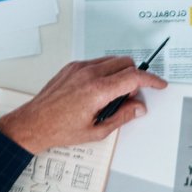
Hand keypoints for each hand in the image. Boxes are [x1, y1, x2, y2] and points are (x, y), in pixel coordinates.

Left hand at [0, 57, 167, 153]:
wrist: (33, 124)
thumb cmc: (60, 129)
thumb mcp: (97, 130)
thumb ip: (122, 116)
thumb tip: (138, 107)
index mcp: (97, 91)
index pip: (134, 77)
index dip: (151, 80)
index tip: (159, 84)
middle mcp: (89, 74)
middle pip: (126, 63)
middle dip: (135, 77)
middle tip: (130, 96)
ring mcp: (79, 68)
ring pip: (112, 60)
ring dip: (120, 73)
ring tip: (112, 95)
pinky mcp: (72, 67)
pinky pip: (97, 62)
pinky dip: (106, 72)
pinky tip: (99, 90)